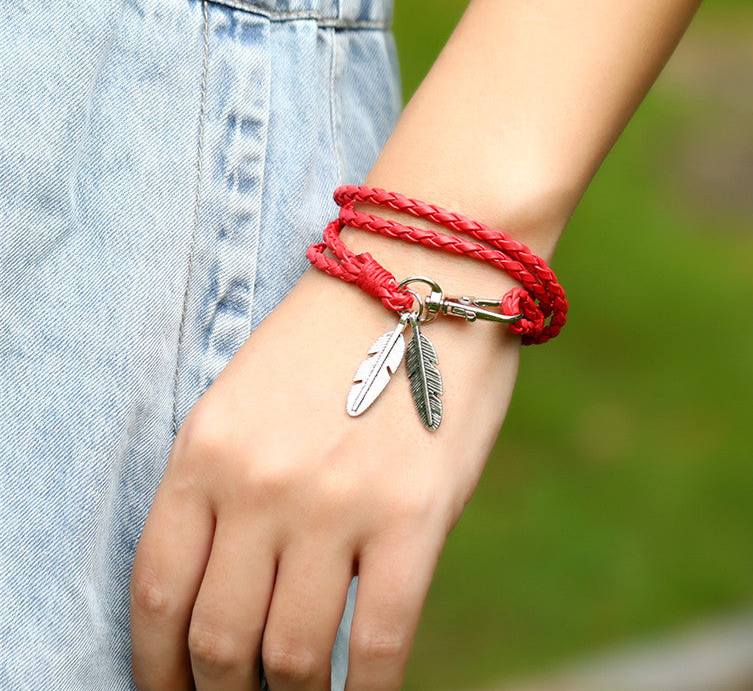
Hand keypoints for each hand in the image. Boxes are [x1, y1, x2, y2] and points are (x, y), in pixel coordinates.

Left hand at [130, 266, 519, 689]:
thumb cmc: (338, 333)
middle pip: (218, 637)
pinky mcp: (411, 516)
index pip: (157, 589)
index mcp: (205, 448)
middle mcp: (258, 484)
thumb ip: (229, 485)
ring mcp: (334, 504)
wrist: (426, 272)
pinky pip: (376, 641)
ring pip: (292, 654)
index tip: (170, 690)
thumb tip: (239, 583)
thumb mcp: (248, 394)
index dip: (156, 663)